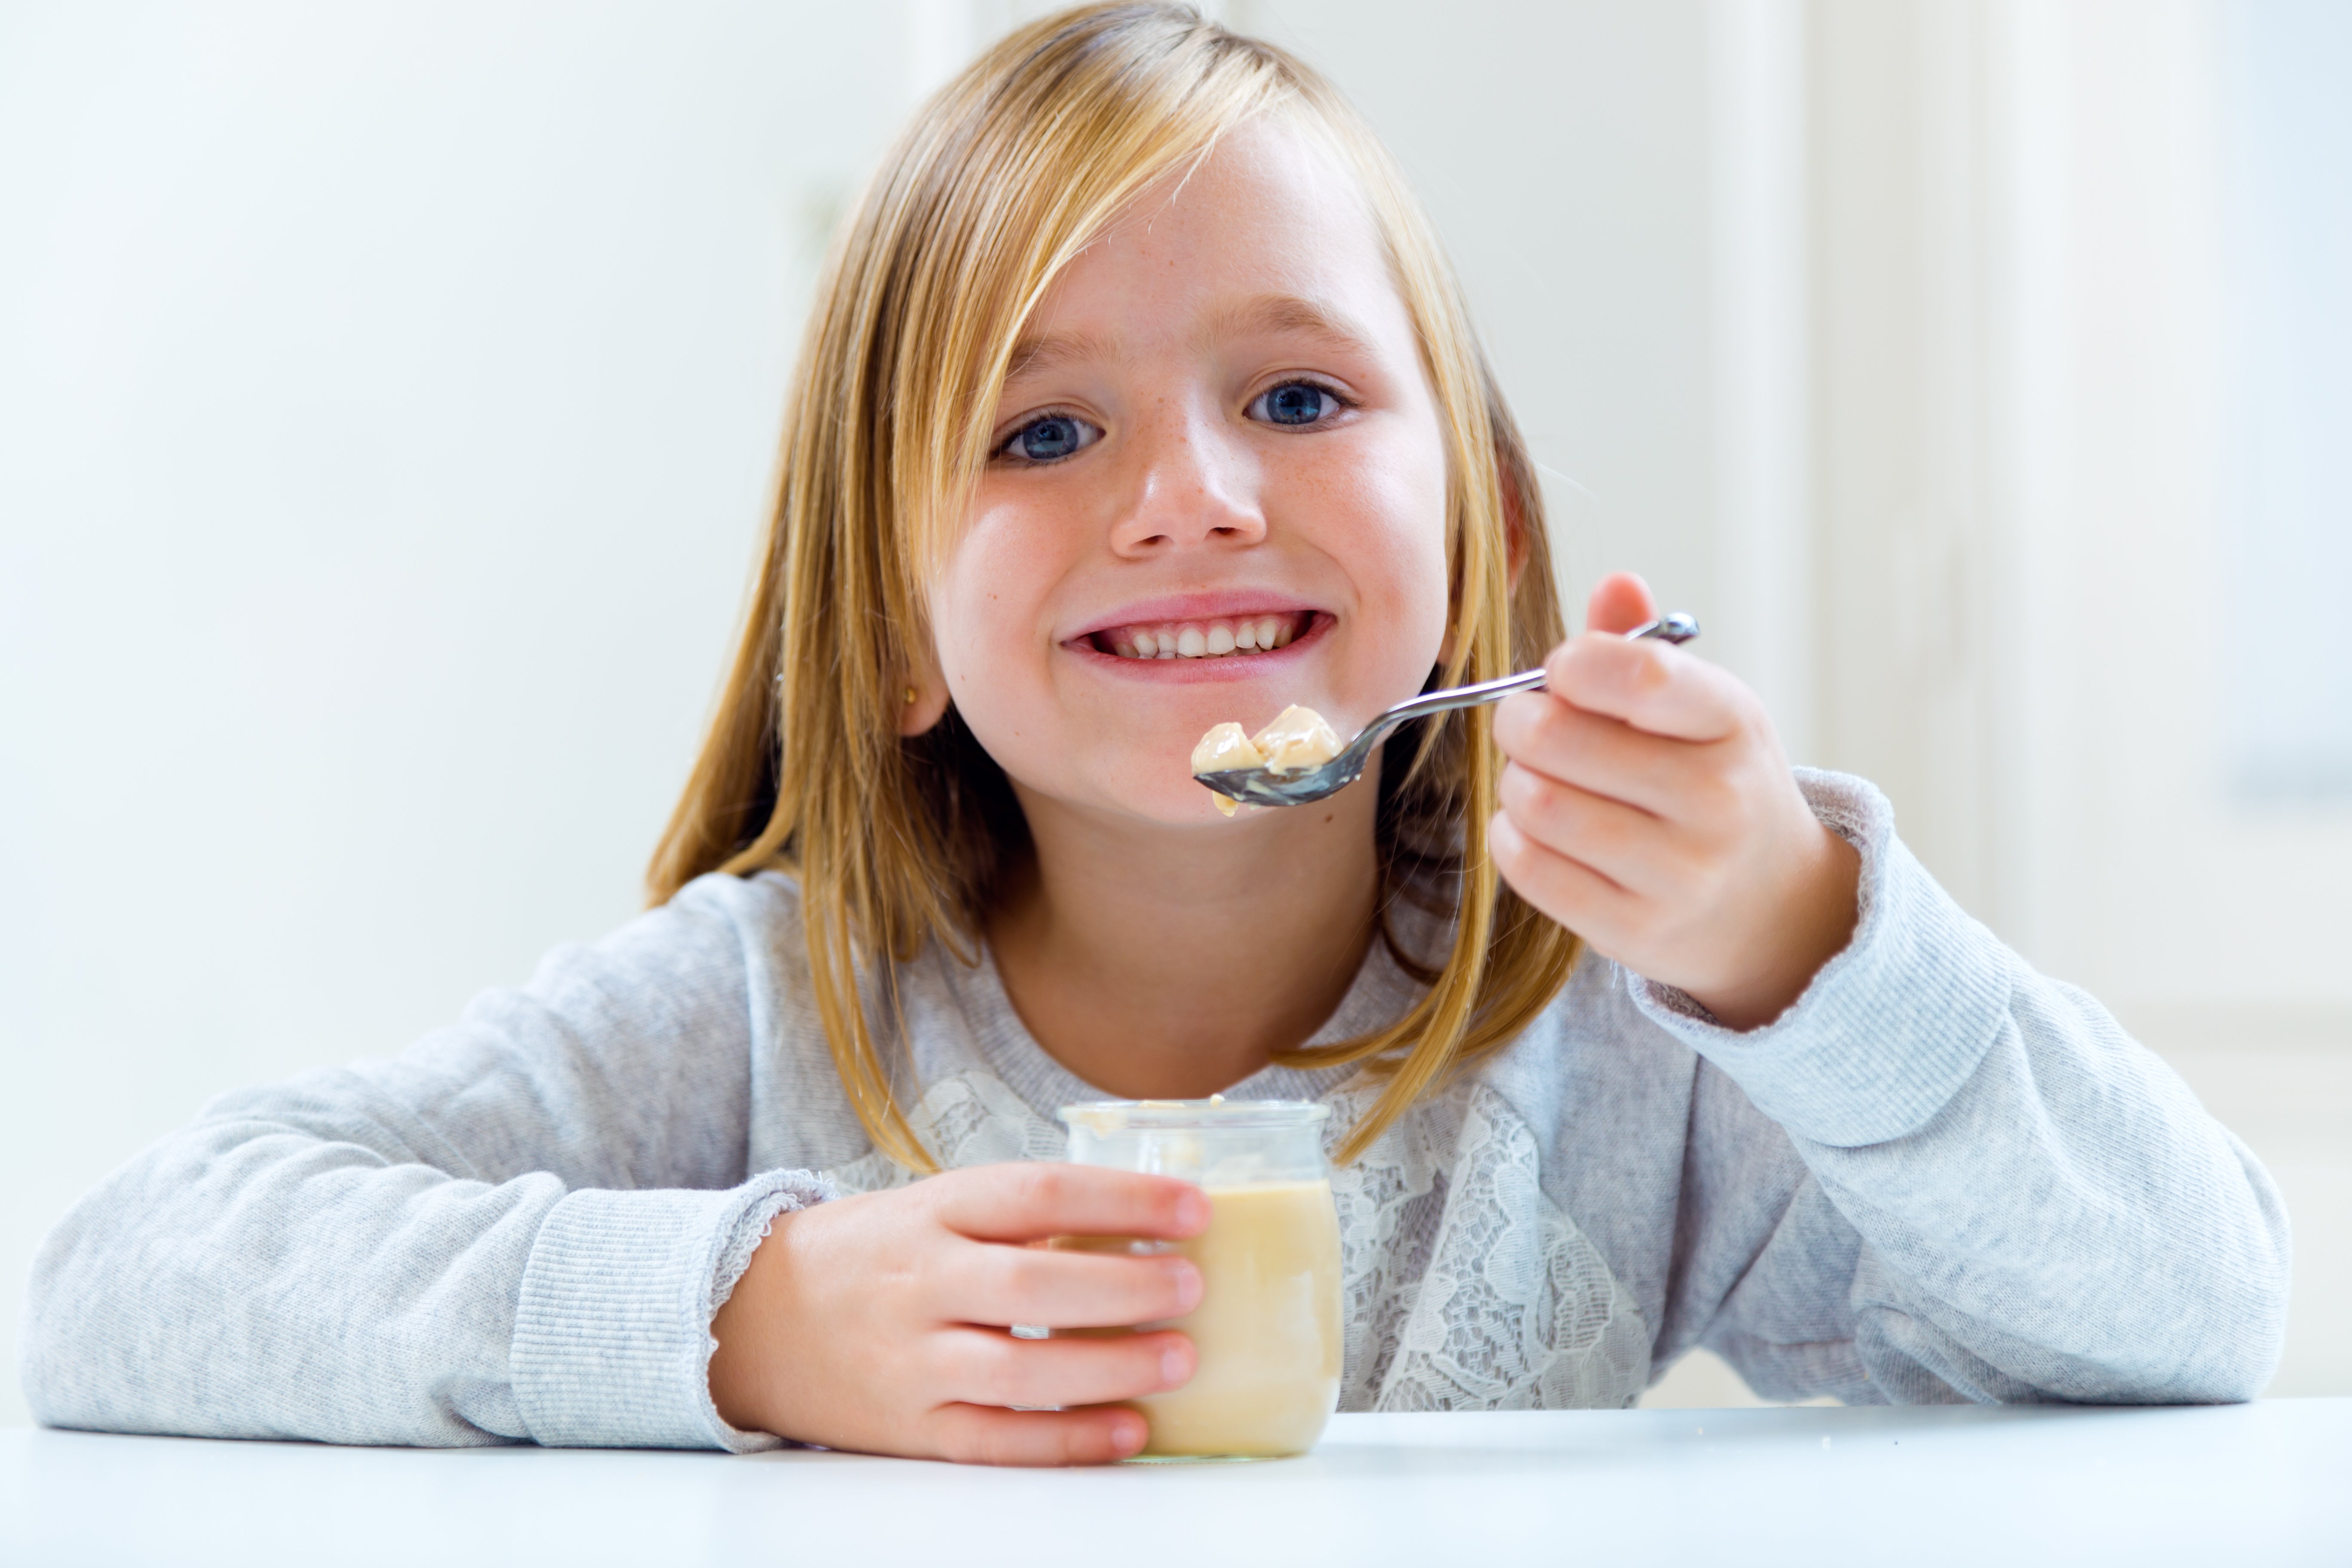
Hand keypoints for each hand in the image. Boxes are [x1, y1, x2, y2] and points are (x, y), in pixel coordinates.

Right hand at [708, 1163, 1206, 1464]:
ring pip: (1020, 1371)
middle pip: (1031, 1287)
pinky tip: (1129, 1431)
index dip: (1122, 1200)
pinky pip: (997, 1440)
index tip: (1194, 1208)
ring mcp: (911, 1361)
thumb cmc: (869, 1256)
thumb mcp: (931, 1210)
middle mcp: (920, 1283)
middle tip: (1191, 1287)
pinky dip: (1068, 1441)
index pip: (1037, 1194)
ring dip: (1110, 1368)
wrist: (750, 1318)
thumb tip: (1138, 1229)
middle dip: (1124, 1289)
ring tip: (1179, 1359)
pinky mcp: (908, 1428)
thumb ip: (1018, 1220)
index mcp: (932, 1212)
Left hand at [1490, 572, 1858, 1029]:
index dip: (1573, 664)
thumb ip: (1645, 650)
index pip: (1642, 676)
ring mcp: (1680, 873)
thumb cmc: (1714, 784)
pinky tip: (1532, 828)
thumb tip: (1617, 583)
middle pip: (1559, 739)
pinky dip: (1510, 839)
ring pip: (1538, 805)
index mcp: (1732, 724)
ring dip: (1514, 783)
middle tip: (1523, 724)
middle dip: (1518, 722)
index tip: (1560, 672)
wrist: (1770, 907)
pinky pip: (1531, 869)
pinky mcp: (1636, 930)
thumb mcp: (1703, 710)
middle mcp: (1716, 800)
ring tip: (1535, 778)